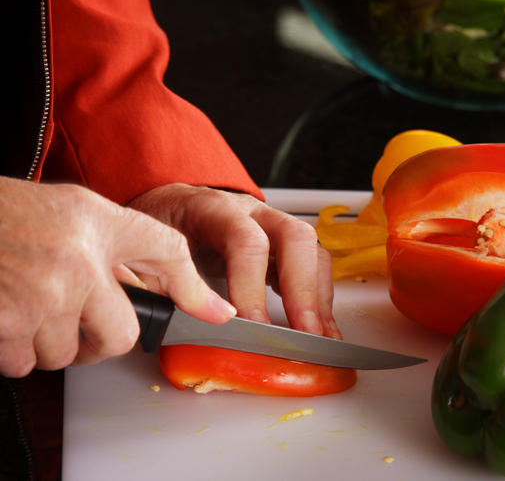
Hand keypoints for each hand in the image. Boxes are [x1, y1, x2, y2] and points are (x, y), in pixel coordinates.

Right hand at [0, 178, 235, 377]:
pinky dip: (15, 350)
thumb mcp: (79, 213)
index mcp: (99, 222)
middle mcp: (79, 259)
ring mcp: (43, 295)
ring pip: (68, 354)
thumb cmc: (12, 217)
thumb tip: (183, 293)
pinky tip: (8, 314)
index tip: (219, 315)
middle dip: (99, 335)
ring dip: (50, 341)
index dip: (194, 288)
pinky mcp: (7, 325)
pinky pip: (26, 363)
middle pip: (120, 334)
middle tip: (76, 314)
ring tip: (32, 302)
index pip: (168, 252)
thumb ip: (130, 247)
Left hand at [127, 184, 341, 338]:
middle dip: (302, 290)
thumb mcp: (147, 249)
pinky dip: (321, 298)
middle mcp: (253, 212)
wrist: (170, 203)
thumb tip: (170, 324)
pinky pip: (313, 266)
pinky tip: (322, 327)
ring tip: (321, 338)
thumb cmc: (161, 223)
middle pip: (295, 239)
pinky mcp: (283, 246)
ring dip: (319, 297)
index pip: (245, 240)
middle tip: (304, 333)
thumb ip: (158, 283)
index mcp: (214, 209)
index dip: (251, 285)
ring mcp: (273, 226)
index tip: (252, 326)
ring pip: (312, 251)